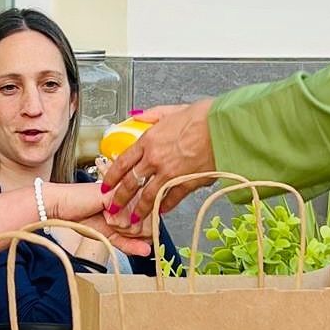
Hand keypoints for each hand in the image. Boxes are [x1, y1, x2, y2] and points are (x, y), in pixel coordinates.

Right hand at [43, 182, 151, 255]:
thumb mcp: (111, 236)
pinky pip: (125, 221)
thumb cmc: (84, 217)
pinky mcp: (119, 194)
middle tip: (110, 222)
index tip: (118, 227)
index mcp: (136, 201)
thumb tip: (148, 251)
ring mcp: (128, 193)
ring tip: (105, 216)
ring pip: (136, 226)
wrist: (63, 207)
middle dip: (126, 232)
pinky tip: (102, 212)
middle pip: (145, 228)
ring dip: (118, 228)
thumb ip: (130, 245)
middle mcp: (135, 194)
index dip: (134, 234)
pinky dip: (112, 223)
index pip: (151, 226)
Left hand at [101, 99, 215, 222]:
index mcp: (149, 140)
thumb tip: (138, 118)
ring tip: (133, 218)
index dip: (112, 177)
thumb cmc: (202, 117)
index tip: (106, 185)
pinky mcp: (186, 184)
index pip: (123, 162)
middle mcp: (155, 159)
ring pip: (148, 196)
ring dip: (139, 209)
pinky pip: (171, 200)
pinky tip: (160, 212)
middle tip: (113, 208)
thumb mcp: (172, 110)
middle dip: (119, 198)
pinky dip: (164, 207)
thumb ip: (152, 116)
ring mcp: (170, 174)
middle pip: (131, 183)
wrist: (223, 128)